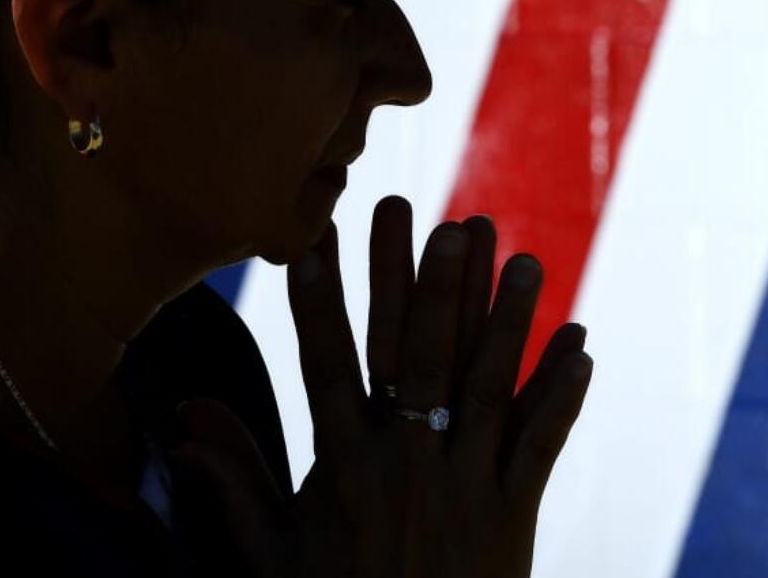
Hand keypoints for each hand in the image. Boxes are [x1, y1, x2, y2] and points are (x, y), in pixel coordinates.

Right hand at [166, 196, 593, 576]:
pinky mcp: (513, 512)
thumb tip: (186, 427)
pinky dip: (562, 394)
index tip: (318, 234)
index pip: (326, 363)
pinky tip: (580, 343)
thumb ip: (236, 489)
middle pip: (418, 357)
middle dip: (431, 285)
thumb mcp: (272, 559)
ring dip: (509, 320)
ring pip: (491, 386)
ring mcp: (464, 485)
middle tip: (448, 223)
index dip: (321, 297)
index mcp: (342, 466)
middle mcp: (405, 462)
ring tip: (527, 259)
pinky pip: (542, 443)